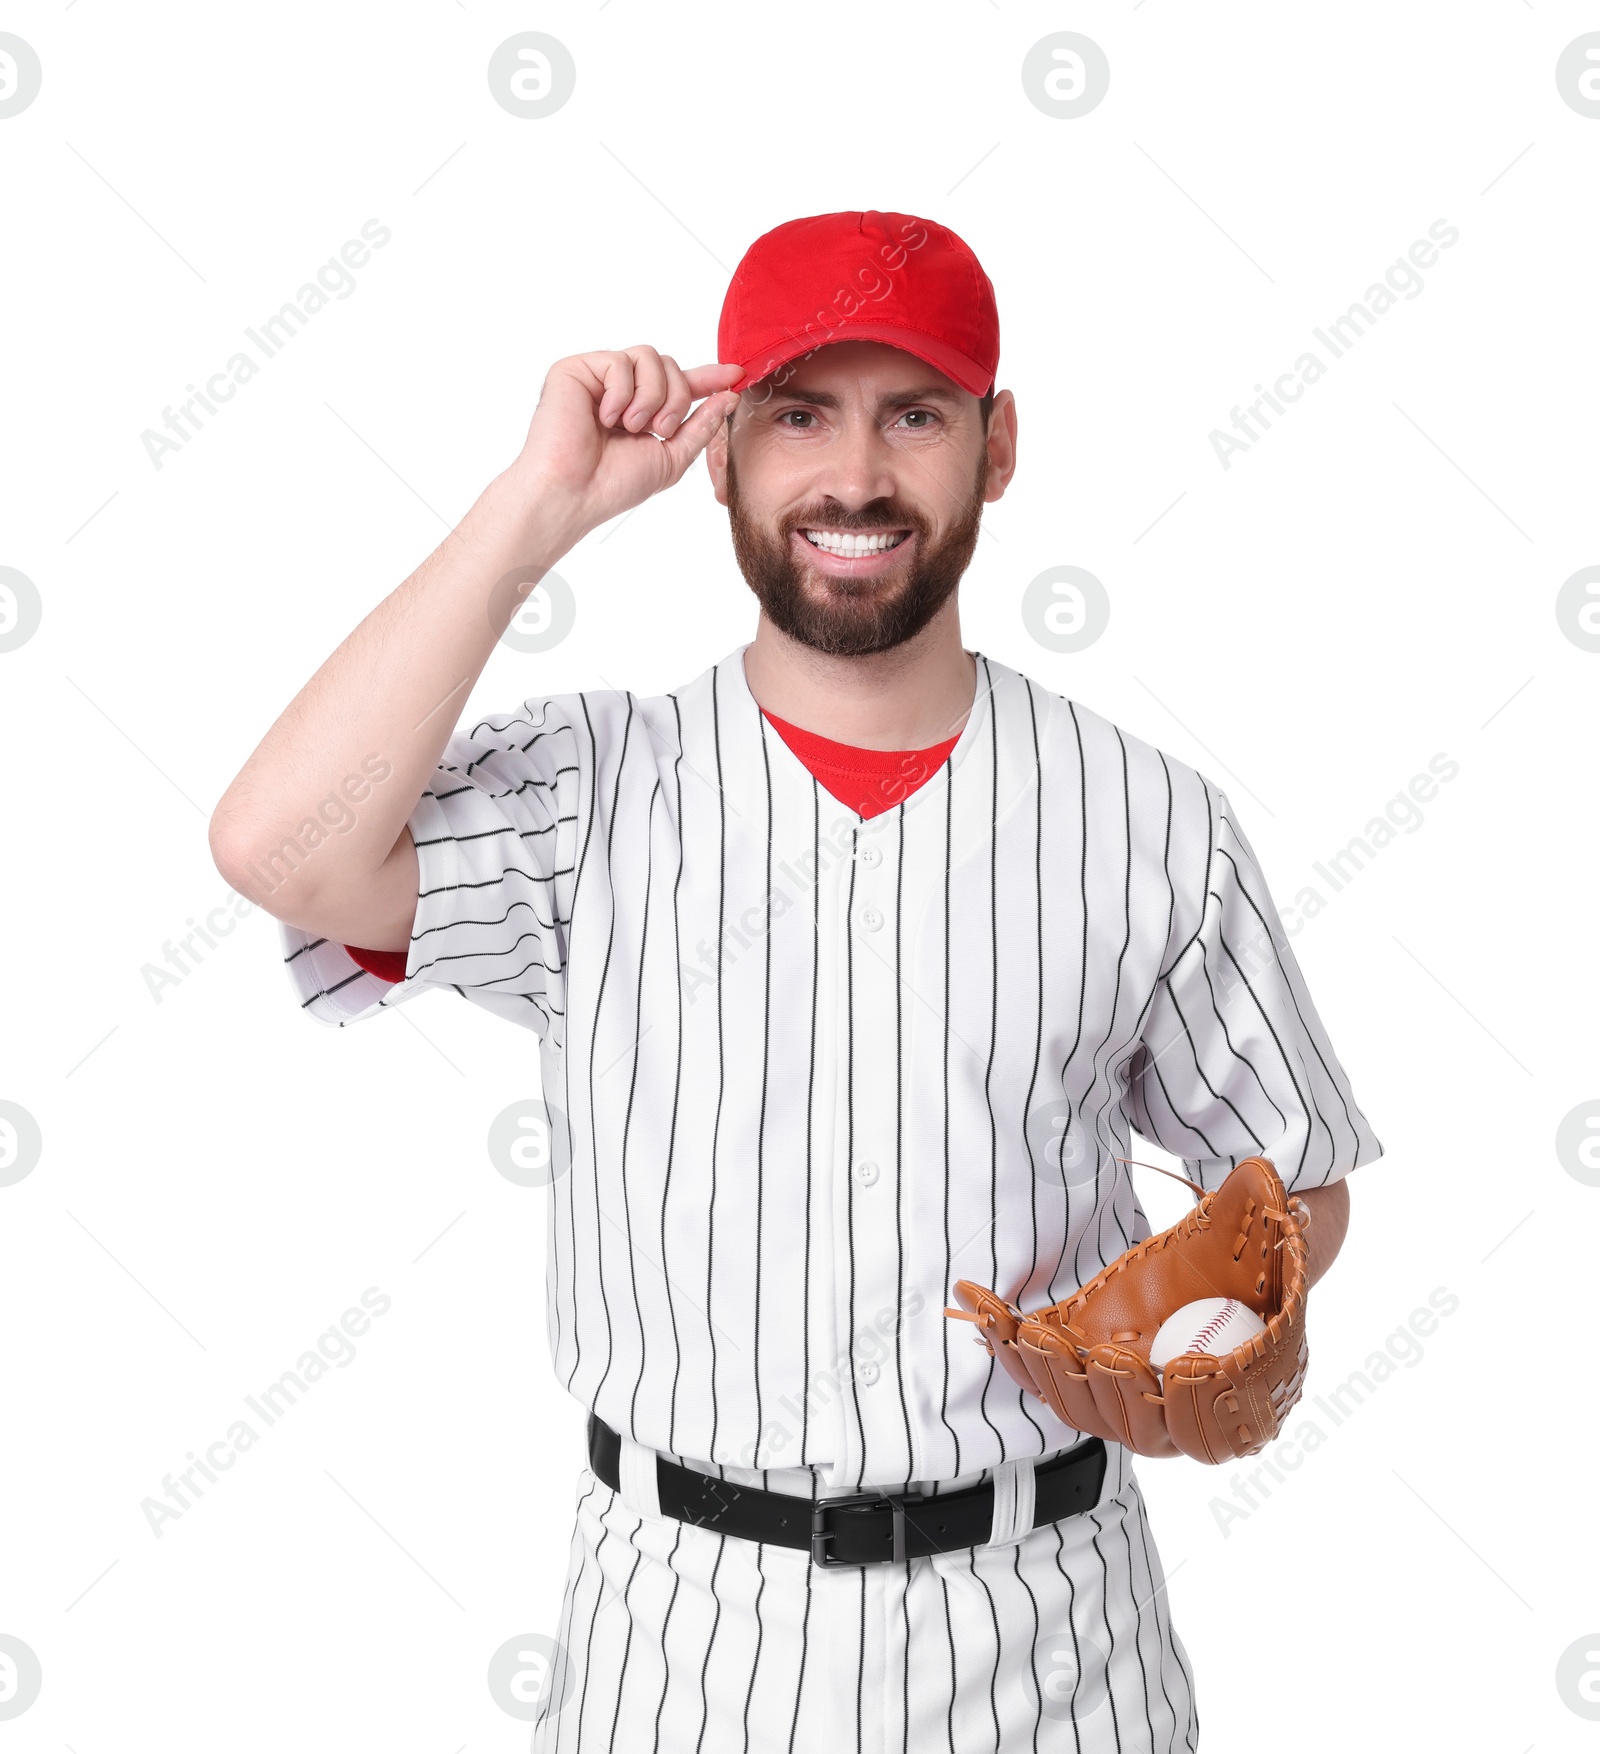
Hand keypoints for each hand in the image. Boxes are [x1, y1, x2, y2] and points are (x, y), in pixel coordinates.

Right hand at [514, 347, 744, 539]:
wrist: (574, 494)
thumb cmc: (613, 484)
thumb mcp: (672, 458)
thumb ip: (701, 426)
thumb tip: (728, 397)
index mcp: (643, 410)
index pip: (681, 383)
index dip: (709, 377)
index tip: (736, 374)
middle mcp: (622, 390)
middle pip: (669, 365)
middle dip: (675, 398)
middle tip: (659, 430)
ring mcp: (598, 378)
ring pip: (648, 357)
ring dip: (651, 396)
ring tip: (630, 426)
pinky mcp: (576, 369)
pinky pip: (619, 361)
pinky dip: (620, 393)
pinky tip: (605, 418)